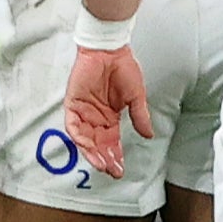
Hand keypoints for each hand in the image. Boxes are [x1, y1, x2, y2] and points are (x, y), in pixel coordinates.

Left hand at [62, 46, 152, 178]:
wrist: (110, 50)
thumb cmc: (124, 68)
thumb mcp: (136, 96)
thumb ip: (140, 116)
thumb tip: (150, 135)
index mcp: (110, 117)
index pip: (111, 142)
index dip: (115, 156)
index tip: (121, 170)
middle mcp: (95, 118)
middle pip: (98, 145)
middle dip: (105, 159)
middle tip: (112, 171)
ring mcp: (83, 113)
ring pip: (84, 140)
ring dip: (92, 152)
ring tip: (102, 164)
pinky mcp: (72, 105)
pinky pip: (72, 126)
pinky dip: (79, 137)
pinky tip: (88, 146)